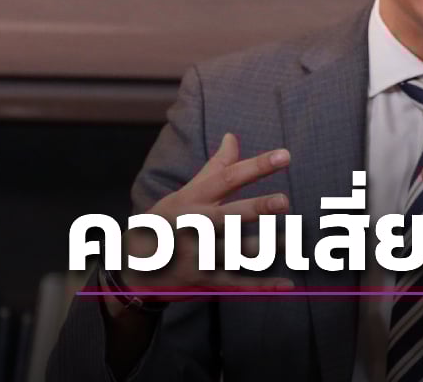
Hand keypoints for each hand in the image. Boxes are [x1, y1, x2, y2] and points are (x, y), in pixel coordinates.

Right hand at [119, 133, 292, 301]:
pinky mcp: (204, 280)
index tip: (285, 155)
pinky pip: (237, 283)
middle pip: (228, 215)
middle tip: (285, 200)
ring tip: (290, 242)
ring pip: (235, 252)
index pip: (227, 178)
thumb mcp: (183, 193)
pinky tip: (288, 285)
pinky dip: (263, 286)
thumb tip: (232, 136)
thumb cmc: (164, 223)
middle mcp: (194, 226)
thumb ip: (214, 168)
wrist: (132, 270)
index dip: (256, 166)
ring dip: (263, 248)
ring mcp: (198, 255)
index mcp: (192, 200)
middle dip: (256, 208)